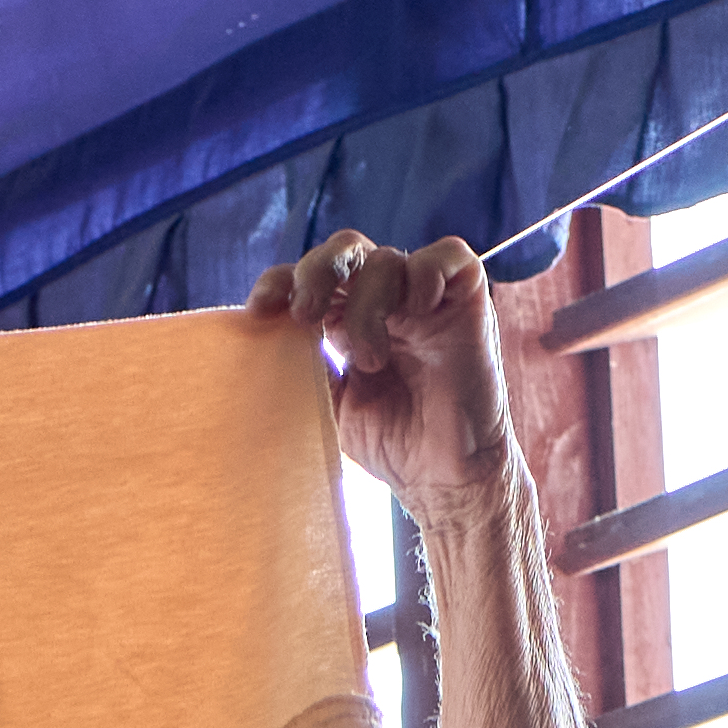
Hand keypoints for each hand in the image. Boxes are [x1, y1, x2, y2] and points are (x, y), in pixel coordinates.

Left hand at [249, 231, 520, 533]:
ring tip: (369, 360)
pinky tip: (417, 314)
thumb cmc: (390, 444)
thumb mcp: (327, 404)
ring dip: (368, 305)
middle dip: (317, 273)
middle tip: (306, 315)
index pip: (308, 278)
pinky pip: (448, 256)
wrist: (443, 477)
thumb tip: (262, 336)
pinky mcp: (467, 300)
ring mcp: (425, 298)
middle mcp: (386, 301)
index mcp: (347, 318)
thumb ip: (301, 363)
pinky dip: (426, 275)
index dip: (281, 281)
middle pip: (346, 250)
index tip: (259, 309)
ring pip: (387, 260)